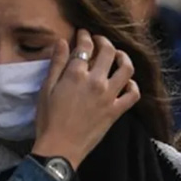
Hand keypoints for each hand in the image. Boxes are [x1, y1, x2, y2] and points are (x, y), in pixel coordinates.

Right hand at [31, 30, 138, 168]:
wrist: (60, 147)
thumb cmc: (48, 119)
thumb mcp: (46, 88)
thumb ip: (56, 64)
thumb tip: (62, 42)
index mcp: (76, 74)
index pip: (85, 46)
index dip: (85, 36)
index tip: (83, 33)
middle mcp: (96, 81)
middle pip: (108, 52)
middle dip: (104, 41)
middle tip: (100, 41)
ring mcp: (109, 96)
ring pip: (126, 68)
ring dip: (123, 57)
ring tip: (118, 56)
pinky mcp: (117, 111)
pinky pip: (133, 94)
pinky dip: (133, 85)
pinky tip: (127, 82)